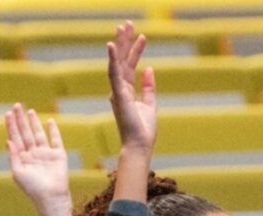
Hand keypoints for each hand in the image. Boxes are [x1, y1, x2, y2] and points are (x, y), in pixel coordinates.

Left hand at [5, 103, 76, 215]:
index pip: (15, 137)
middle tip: (16, 105)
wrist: (51, 196)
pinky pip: (56, 140)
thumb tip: (8, 140)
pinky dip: (54, 131)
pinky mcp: (58, 155)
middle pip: (26, 133)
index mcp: (22, 158)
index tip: (8, 114)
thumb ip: (13, 156)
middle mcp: (33, 154)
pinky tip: (50, 122)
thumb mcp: (18, 172)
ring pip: (39, 134)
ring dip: (34, 122)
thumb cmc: (33, 188)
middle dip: (21, 120)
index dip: (11, 126)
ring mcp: (46, 154)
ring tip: (29, 111)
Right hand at [108, 20, 156, 153]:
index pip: (130, 65)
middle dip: (126, 41)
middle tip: (128, 23)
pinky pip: (114, 73)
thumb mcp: (149, 104)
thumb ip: (148, 87)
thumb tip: (150, 68)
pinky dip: (113, 58)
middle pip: (123, 60)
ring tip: (123, 27)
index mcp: (126, 91)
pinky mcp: (118, 94)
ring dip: (120, 44)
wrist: (139, 145)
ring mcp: (117, 91)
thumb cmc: (143, 130)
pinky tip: (113, 44)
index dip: (136, 50)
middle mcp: (119, 89)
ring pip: (118, 62)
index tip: (142, 36)